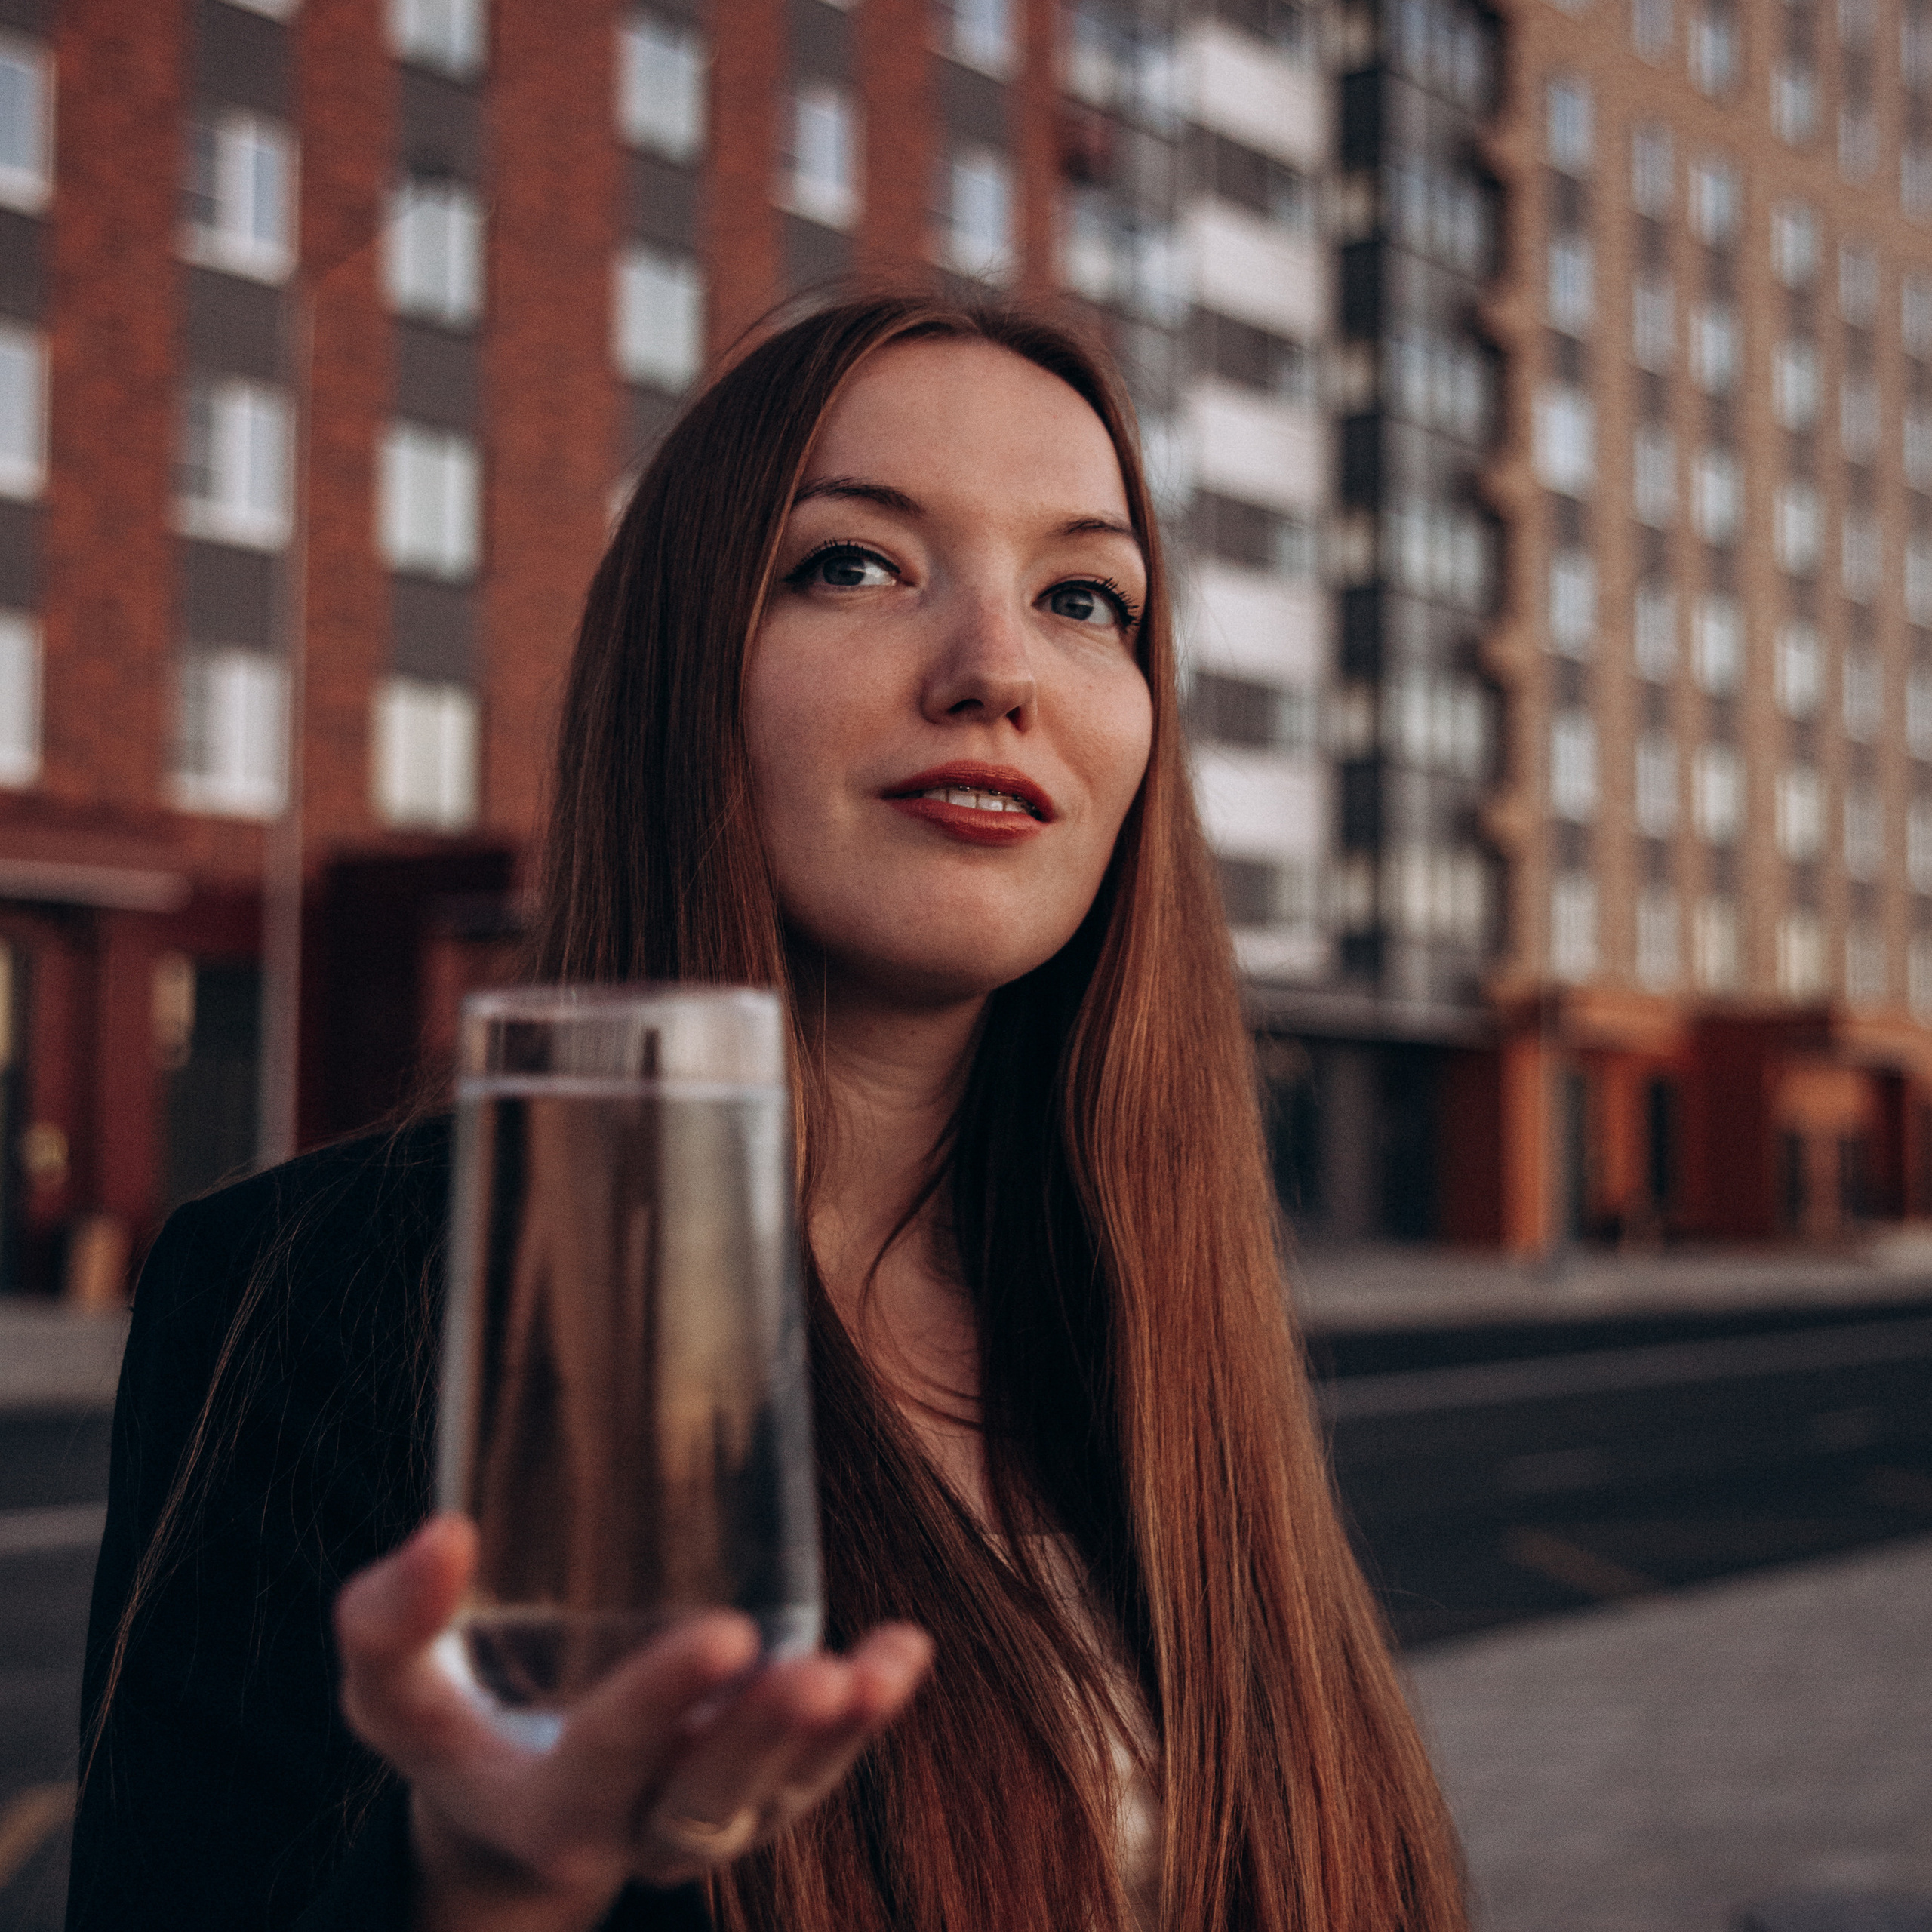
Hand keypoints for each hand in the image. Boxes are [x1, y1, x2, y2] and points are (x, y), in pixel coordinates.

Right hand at [335, 1516, 931, 1931]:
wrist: (502, 1823)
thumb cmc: (451, 1730)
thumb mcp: (394, 1695)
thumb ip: (391, 1625)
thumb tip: (443, 1534)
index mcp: (546, 1808)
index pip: (609, 1761)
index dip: (663, 1703)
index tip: (723, 1633)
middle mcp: (637, 1828)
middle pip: (711, 1801)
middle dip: (764, 1738)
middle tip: (811, 1672)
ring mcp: (706, 1820)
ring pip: (779, 1795)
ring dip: (835, 1738)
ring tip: (877, 1671)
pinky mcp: (755, 1792)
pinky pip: (819, 1769)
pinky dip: (868, 1717)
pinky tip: (904, 1651)